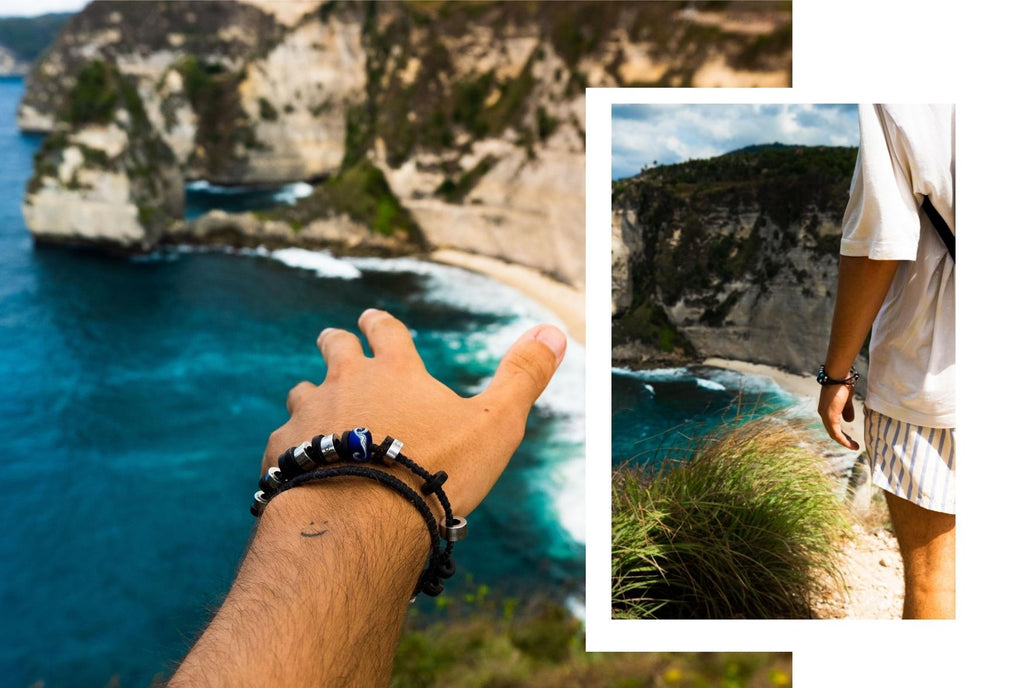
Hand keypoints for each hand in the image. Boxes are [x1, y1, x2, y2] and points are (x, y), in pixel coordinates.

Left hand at [262, 308, 566, 516]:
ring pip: (302, 393)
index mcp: (395, 372)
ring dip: (310, 395)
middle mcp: (346, 382)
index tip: (370, 317)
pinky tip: (299, 465)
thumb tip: (555, 330)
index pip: (386, 332)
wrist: (361, 520)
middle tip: (333, 339)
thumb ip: (523, 376)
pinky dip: (291, 447)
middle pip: (335, 350)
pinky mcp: (282, 453)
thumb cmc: (435, 471)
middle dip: (336, 342)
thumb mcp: (496, 423)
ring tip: (313, 405)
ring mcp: (309, 416)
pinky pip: (282, 442)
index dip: (380, 324)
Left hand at [817, 382, 858, 450]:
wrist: (838, 375)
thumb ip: (847, 410)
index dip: (842, 433)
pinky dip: (843, 440)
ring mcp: (825, 415)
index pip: (833, 425)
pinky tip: (850, 444)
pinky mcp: (830, 416)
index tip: (850, 439)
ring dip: (844, 442)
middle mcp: (823, 413)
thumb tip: (849, 421)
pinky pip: (836, 433)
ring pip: (834, 434)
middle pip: (832, 431)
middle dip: (844, 439)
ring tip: (854, 447)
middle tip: (853, 445)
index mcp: (827, 409)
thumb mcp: (846, 400)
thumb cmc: (842, 384)